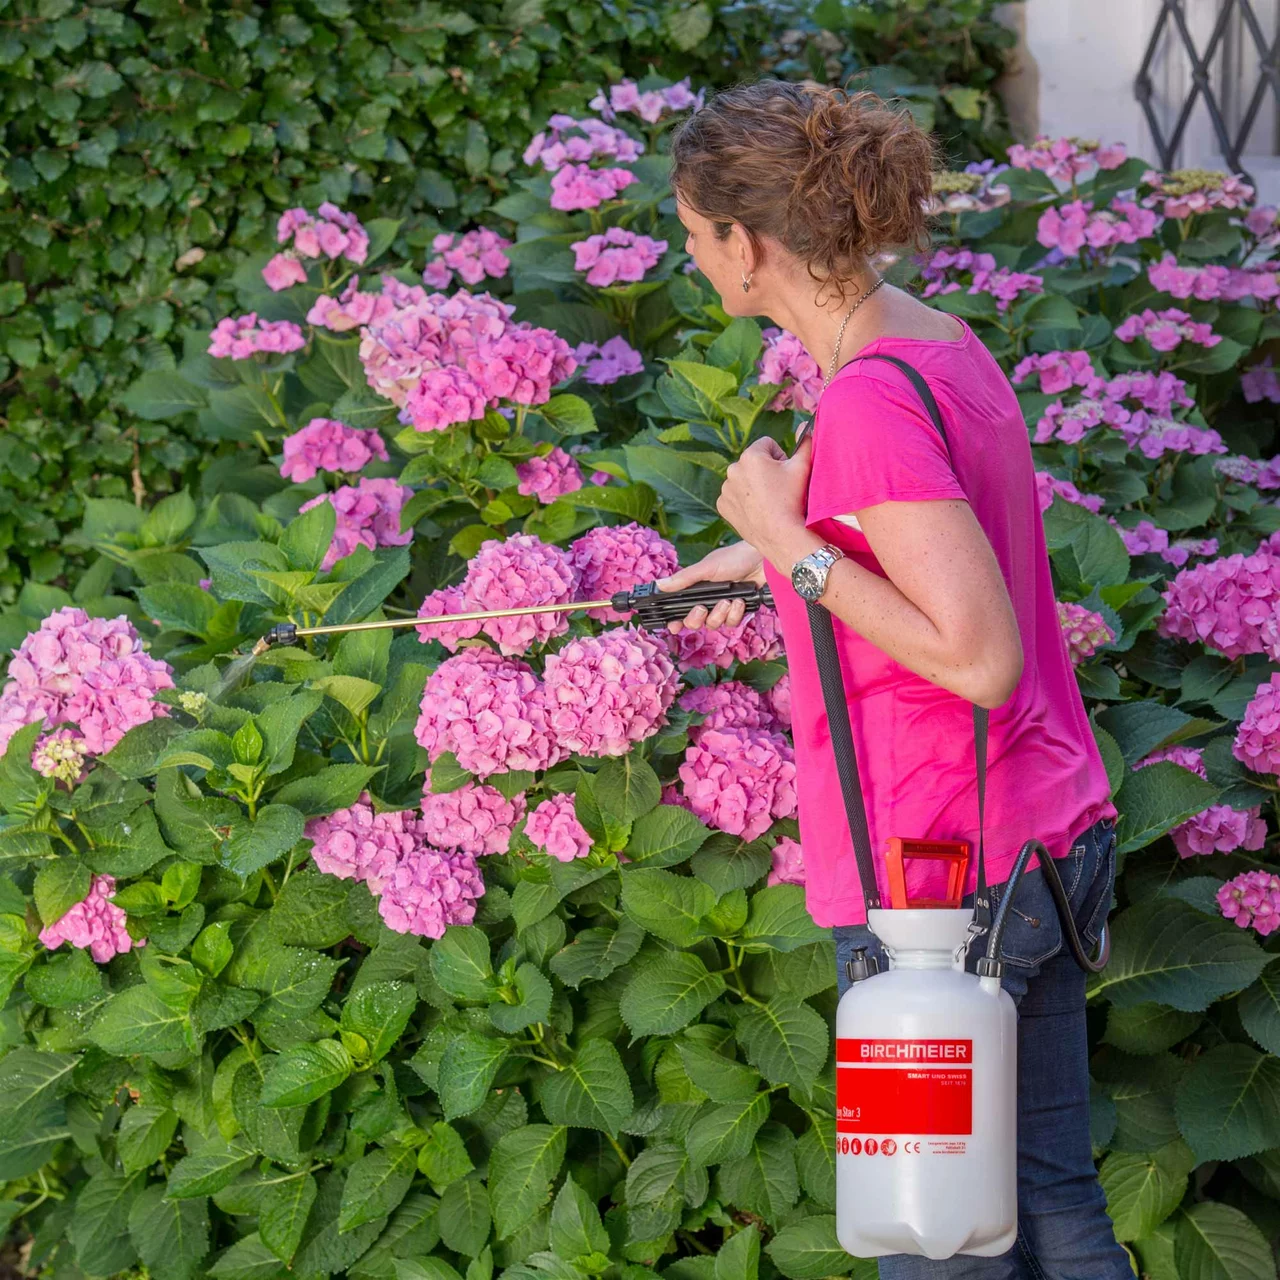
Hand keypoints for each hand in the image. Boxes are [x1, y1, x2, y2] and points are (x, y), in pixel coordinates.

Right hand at [656, 541, 764, 631]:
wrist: (761, 561)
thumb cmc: (733, 558)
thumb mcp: (705, 568)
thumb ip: (684, 579)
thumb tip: (660, 585)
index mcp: (695, 589)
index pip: (680, 609)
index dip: (675, 621)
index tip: (674, 626)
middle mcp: (707, 600)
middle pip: (694, 622)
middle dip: (697, 618)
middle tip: (702, 608)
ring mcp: (722, 607)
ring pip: (713, 624)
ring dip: (720, 614)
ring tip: (728, 600)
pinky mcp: (738, 611)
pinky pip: (731, 623)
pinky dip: (735, 613)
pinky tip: (740, 601)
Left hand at [715, 434, 812, 563]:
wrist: (781, 535)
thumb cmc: (793, 499)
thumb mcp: (803, 466)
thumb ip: (805, 442)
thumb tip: (808, 425)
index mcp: (750, 455)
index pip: (767, 444)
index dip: (780, 457)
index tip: (785, 473)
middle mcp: (732, 469)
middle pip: (753, 462)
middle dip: (765, 471)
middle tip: (779, 489)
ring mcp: (725, 489)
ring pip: (743, 479)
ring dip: (753, 485)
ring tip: (769, 501)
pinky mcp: (723, 506)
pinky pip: (734, 496)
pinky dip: (744, 501)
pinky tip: (757, 510)